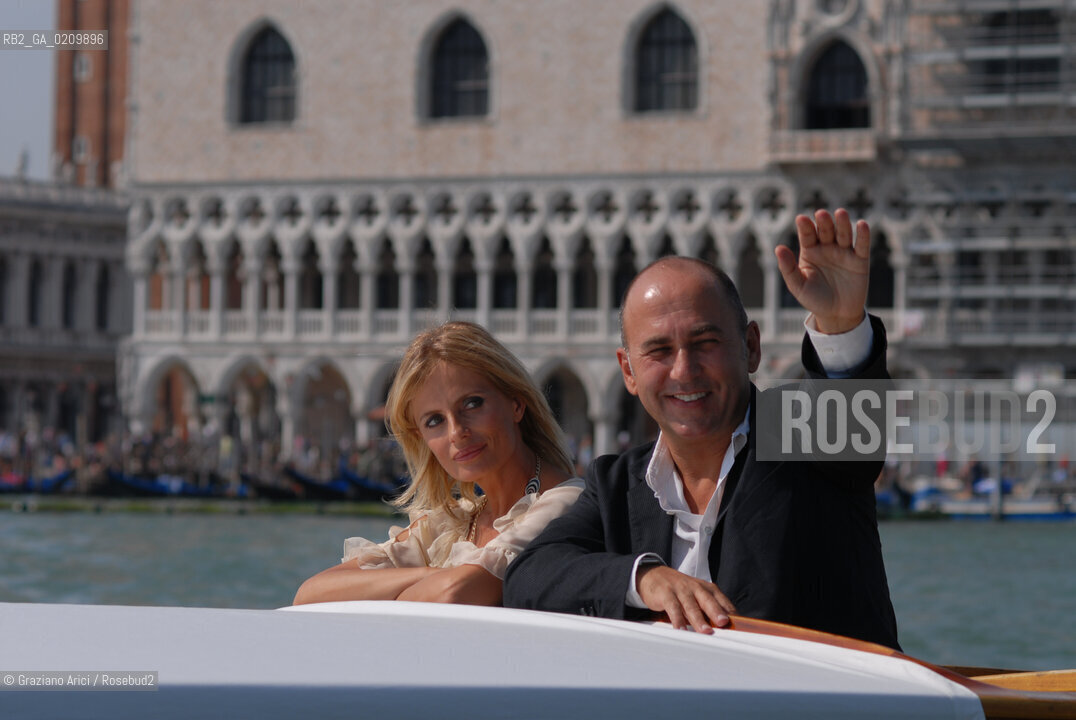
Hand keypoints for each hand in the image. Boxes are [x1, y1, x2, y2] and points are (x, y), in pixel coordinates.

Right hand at [636, 565, 735, 633]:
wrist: (653, 575)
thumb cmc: (679, 590)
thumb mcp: (696, 597)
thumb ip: (708, 610)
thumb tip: (725, 629)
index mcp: (707, 588)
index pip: (722, 601)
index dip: (730, 613)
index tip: (738, 627)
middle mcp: (695, 587)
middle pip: (708, 600)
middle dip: (716, 611)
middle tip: (724, 623)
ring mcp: (680, 589)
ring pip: (691, 605)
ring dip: (698, 618)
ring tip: (705, 631)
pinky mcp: (666, 593)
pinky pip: (673, 607)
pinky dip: (677, 619)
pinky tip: (681, 630)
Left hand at [776, 208, 869, 333]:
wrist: (837, 315)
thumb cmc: (814, 299)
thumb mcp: (798, 286)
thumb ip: (788, 268)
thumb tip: (778, 248)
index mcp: (810, 251)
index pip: (807, 235)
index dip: (805, 227)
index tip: (801, 219)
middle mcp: (827, 248)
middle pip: (826, 231)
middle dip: (824, 222)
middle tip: (821, 214)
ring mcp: (844, 252)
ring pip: (844, 234)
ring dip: (843, 224)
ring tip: (840, 213)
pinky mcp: (860, 260)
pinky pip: (862, 246)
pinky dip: (863, 236)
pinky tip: (862, 225)